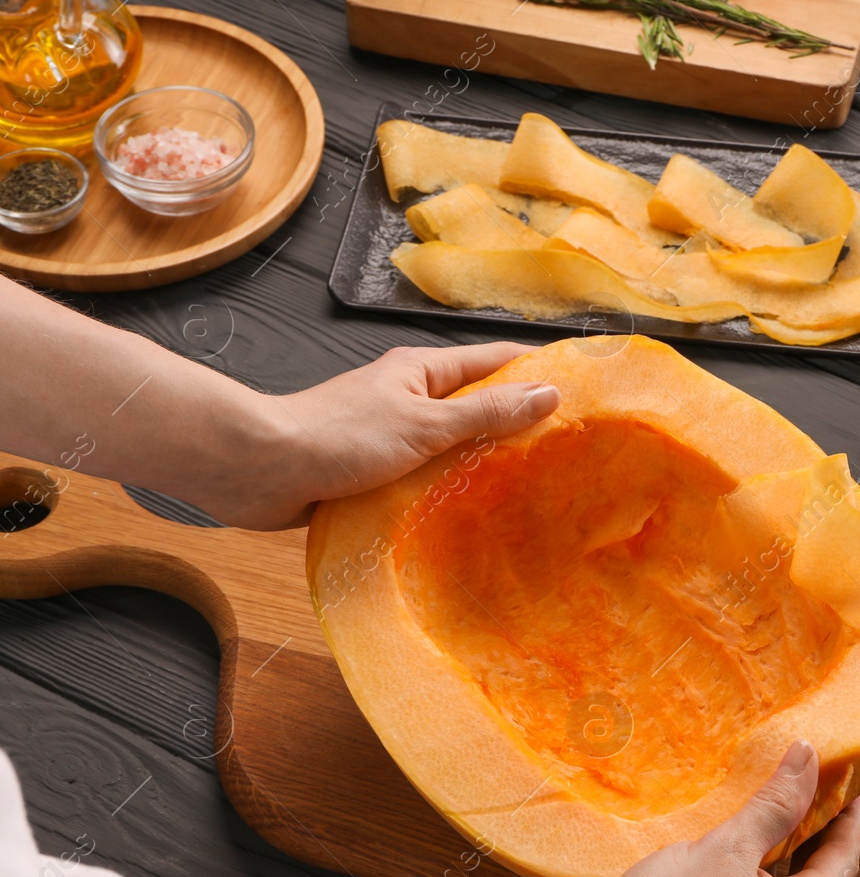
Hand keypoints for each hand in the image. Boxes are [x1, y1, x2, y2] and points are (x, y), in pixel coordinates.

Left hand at [209, 342, 557, 529]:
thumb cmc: (339, 436)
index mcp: (421, 372)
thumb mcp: (425, 424)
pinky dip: (449, 491)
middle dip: (517, 423)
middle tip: (566, 450)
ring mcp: (392, 435)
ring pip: (452, 445)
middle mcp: (408, 398)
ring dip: (482, 462)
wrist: (261, 470)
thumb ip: (486, 413)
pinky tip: (474, 514)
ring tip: (531, 487)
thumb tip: (548, 394)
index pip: (494, 362)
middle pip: (476, 405)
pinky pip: (425, 477)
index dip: (536, 372)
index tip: (580, 389)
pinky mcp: (375, 471)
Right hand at [584, 741, 859, 876]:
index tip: (845, 787)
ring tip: (759, 824)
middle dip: (811, 837)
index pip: (844, 857)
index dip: (847, 816)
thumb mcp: (727, 848)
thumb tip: (807, 762)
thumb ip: (773, 805)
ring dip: (777, 862)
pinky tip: (724, 868)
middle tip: (802, 796)